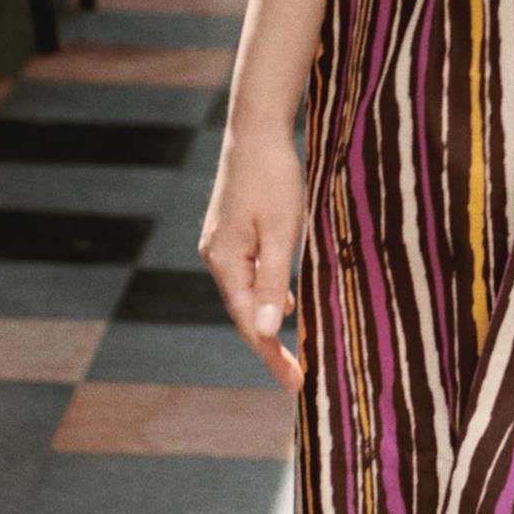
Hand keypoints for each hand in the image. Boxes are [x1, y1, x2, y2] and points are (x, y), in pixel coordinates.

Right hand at [199, 133, 304, 393]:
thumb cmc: (274, 178)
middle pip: (244, 314)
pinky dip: (267, 294)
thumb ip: (274, 281)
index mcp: (227, 262)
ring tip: (292, 349)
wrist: (256, 130)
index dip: (273, 356)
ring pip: (246, 294)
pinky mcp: (231, 231)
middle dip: (269, 345)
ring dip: (268, 321)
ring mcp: (221, 244)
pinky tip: (286, 302)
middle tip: (297, 376)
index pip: (251, 324)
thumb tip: (270, 331)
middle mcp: (217, 257)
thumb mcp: (281, 231)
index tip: (296, 383)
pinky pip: (248, 275)